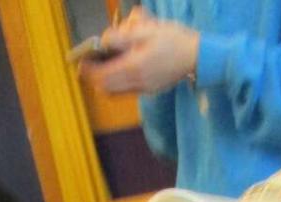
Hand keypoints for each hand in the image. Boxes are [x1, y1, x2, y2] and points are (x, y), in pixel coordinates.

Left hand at [85, 17, 200, 94]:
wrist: (198, 56)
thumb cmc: (174, 39)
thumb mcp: (147, 30)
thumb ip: (122, 36)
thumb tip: (104, 41)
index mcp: (134, 66)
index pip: (101, 75)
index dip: (88, 69)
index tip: (82, 61)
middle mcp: (137, 82)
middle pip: (105, 88)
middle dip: (94, 78)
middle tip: (90, 65)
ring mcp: (144, 89)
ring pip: (114, 93)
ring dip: (105, 82)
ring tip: (104, 67)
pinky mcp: (150, 90)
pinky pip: (126, 92)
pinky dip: (117, 84)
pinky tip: (121, 70)